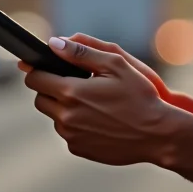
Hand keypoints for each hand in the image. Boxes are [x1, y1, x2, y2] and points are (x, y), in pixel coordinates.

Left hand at [21, 36, 186, 165]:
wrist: (157, 134)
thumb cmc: (140, 96)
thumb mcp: (115, 64)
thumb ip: (81, 52)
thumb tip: (54, 43)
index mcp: (71, 92)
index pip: (35, 79)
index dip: (39, 69)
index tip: (48, 67)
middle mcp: (66, 116)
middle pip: (39, 99)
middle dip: (51, 88)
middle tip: (75, 83)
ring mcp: (71, 135)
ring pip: (53, 116)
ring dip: (64, 107)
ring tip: (92, 101)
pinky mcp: (78, 149)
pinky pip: (67, 132)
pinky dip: (75, 123)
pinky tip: (98, 118)